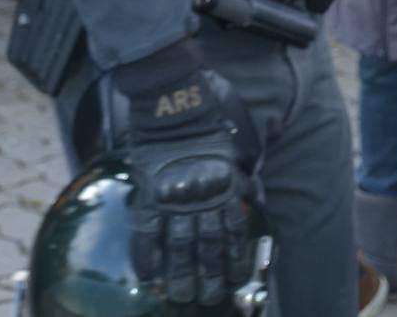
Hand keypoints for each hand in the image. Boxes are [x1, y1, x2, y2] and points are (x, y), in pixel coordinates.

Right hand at [117, 46, 250, 303]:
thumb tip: (249, 195)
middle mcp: (203, 198)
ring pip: (180, 248)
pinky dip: (146, 255)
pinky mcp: (150, 193)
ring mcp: (175, 198)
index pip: (234, 234)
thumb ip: (237, 177)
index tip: (235, 282)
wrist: (174, 100)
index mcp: (225, 188)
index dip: (234, 261)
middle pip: (208, 248)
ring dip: (181, 275)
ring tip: (181, 296)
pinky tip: (147, 275)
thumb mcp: (230, 150)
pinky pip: (147, 232)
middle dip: (209, 277)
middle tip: (206, 299)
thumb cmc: (205, 121)